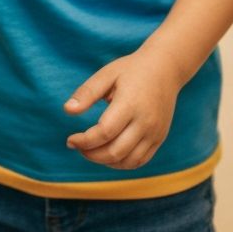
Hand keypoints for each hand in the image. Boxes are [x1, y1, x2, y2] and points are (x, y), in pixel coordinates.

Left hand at [63, 47, 181, 169]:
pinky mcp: (160, 138)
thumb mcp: (107, 74)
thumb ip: (87, 93)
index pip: (104, 133)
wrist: (165, 68)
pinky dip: (121, 163)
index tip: (70, 140)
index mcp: (130, 104)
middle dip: (91, 154)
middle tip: (77, 146)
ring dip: (105, 162)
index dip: (84, 141)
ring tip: (91, 151)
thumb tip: (67, 110)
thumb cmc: (131, 69)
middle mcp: (145, 122)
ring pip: (127, 161)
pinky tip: (108, 154)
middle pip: (115, 151)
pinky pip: (140, 161)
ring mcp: (155, 132)